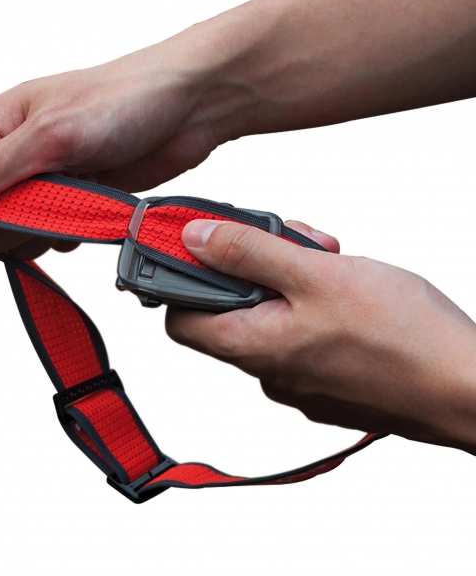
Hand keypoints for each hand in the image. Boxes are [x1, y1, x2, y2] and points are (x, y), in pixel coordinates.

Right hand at [0, 46, 219, 300]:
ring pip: (32, 230)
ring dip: (50, 231)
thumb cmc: (124, 98)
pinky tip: (94, 213)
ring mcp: (57, 177)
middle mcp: (22, 155)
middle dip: (18, 230)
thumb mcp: (50, 134)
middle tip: (54, 214)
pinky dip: (77, 231)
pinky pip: (66, 230)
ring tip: (80, 203)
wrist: (188, 105)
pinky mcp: (86, 194)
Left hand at [166, 220, 475, 453]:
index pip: (180, 319)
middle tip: (291, 243)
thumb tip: (194, 239)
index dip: (182, 280)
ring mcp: (297, 378)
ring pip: (270, 314)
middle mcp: (267, 370)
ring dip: (290, 278)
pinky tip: (343, 290)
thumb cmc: (400, 336)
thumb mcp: (315, 275)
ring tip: (329, 262)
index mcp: (252, 347)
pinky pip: (299, 332)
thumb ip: (248, 253)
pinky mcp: (325, 377)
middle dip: (255, 265)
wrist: (465, 387)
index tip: (202, 245)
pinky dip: (310, 303)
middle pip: (231, 307)